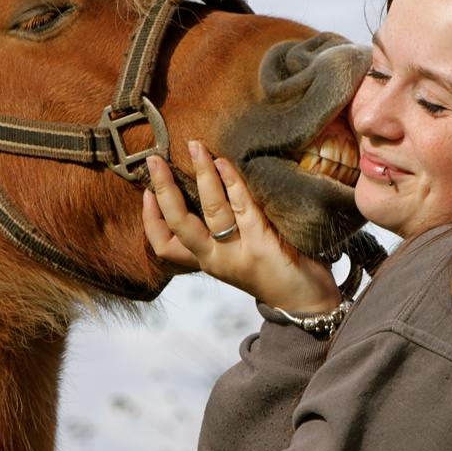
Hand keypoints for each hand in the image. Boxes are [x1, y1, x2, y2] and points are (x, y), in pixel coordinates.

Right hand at [142, 141, 340, 312]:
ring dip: (202, 174)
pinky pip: (242, 206)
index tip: (145, 191)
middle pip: (179, 224)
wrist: (306, 303)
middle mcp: (216, 260)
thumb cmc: (274, 273)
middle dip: (164, 188)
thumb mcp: (236, 257)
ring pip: (211, 210)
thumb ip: (220, 234)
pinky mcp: (262, 244)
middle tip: (154, 158)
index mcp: (207, 262)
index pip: (164, 245)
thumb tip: (204, 188)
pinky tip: (224, 162)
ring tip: (195, 147)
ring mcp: (238, 253)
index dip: (150, 218)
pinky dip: (231, 181)